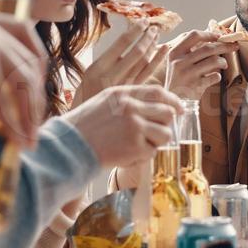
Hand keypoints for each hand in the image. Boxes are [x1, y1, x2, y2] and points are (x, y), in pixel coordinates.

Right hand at [0, 6, 45, 147]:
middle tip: (34, 125)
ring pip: (21, 80)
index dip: (35, 63)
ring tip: (27, 140)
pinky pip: (5, 95)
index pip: (24, 33)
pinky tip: (13, 139)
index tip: (35, 91)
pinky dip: (11, 121)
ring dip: (27, 114)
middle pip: (28, 60)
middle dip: (35, 95)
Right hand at [59, 83, 179, 167]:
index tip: (179, 109)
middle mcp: (130, 107)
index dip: (173, 101)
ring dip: (157, 141)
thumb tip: (157, 105)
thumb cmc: (84, 127)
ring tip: (140, 145)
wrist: (68, 147)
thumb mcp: (104, 102)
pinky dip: (145, 155)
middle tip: (155, 132)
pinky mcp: (135, 146)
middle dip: (166, 124)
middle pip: (167, 112)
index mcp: (122, 93)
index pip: (158, 92)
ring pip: (165, 133)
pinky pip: (153, 151)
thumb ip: (129, 101)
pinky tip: (128, 154)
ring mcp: (134, 127)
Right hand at [71, 22, 169, 107]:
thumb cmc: (85, 102)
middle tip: (154, 26)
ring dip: (152, 47)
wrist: (81, 130)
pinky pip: (148, 76)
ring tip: (157, 35)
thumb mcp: (89, 79)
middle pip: (135, 52)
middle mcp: (111, 77)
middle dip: (146, 37)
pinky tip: (163, 50)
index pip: (120, 44)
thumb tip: (129, 42)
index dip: (135, 31)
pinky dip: (157, 61)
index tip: (143, 22)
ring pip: (143, 63)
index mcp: (97, 68)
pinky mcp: (132, 97)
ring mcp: (124, 87)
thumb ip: (108, 64)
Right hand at [165, 30, 236, 99]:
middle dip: (224, 46)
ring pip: (214, 61)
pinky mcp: (196, 86)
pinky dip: (218, 75)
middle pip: (208, 48)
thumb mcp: (178, 62)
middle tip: (233, 46)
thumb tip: (214, 38)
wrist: (174, 100)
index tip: (219, 37)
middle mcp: (180, 62)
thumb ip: (191, 50)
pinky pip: (215, 76)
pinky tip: (214, 77)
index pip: (194, 35)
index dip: (209, 34)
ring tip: (223, 64)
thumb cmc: (179, 78)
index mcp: (175, 53)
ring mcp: (188, 74)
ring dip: (223, 62)